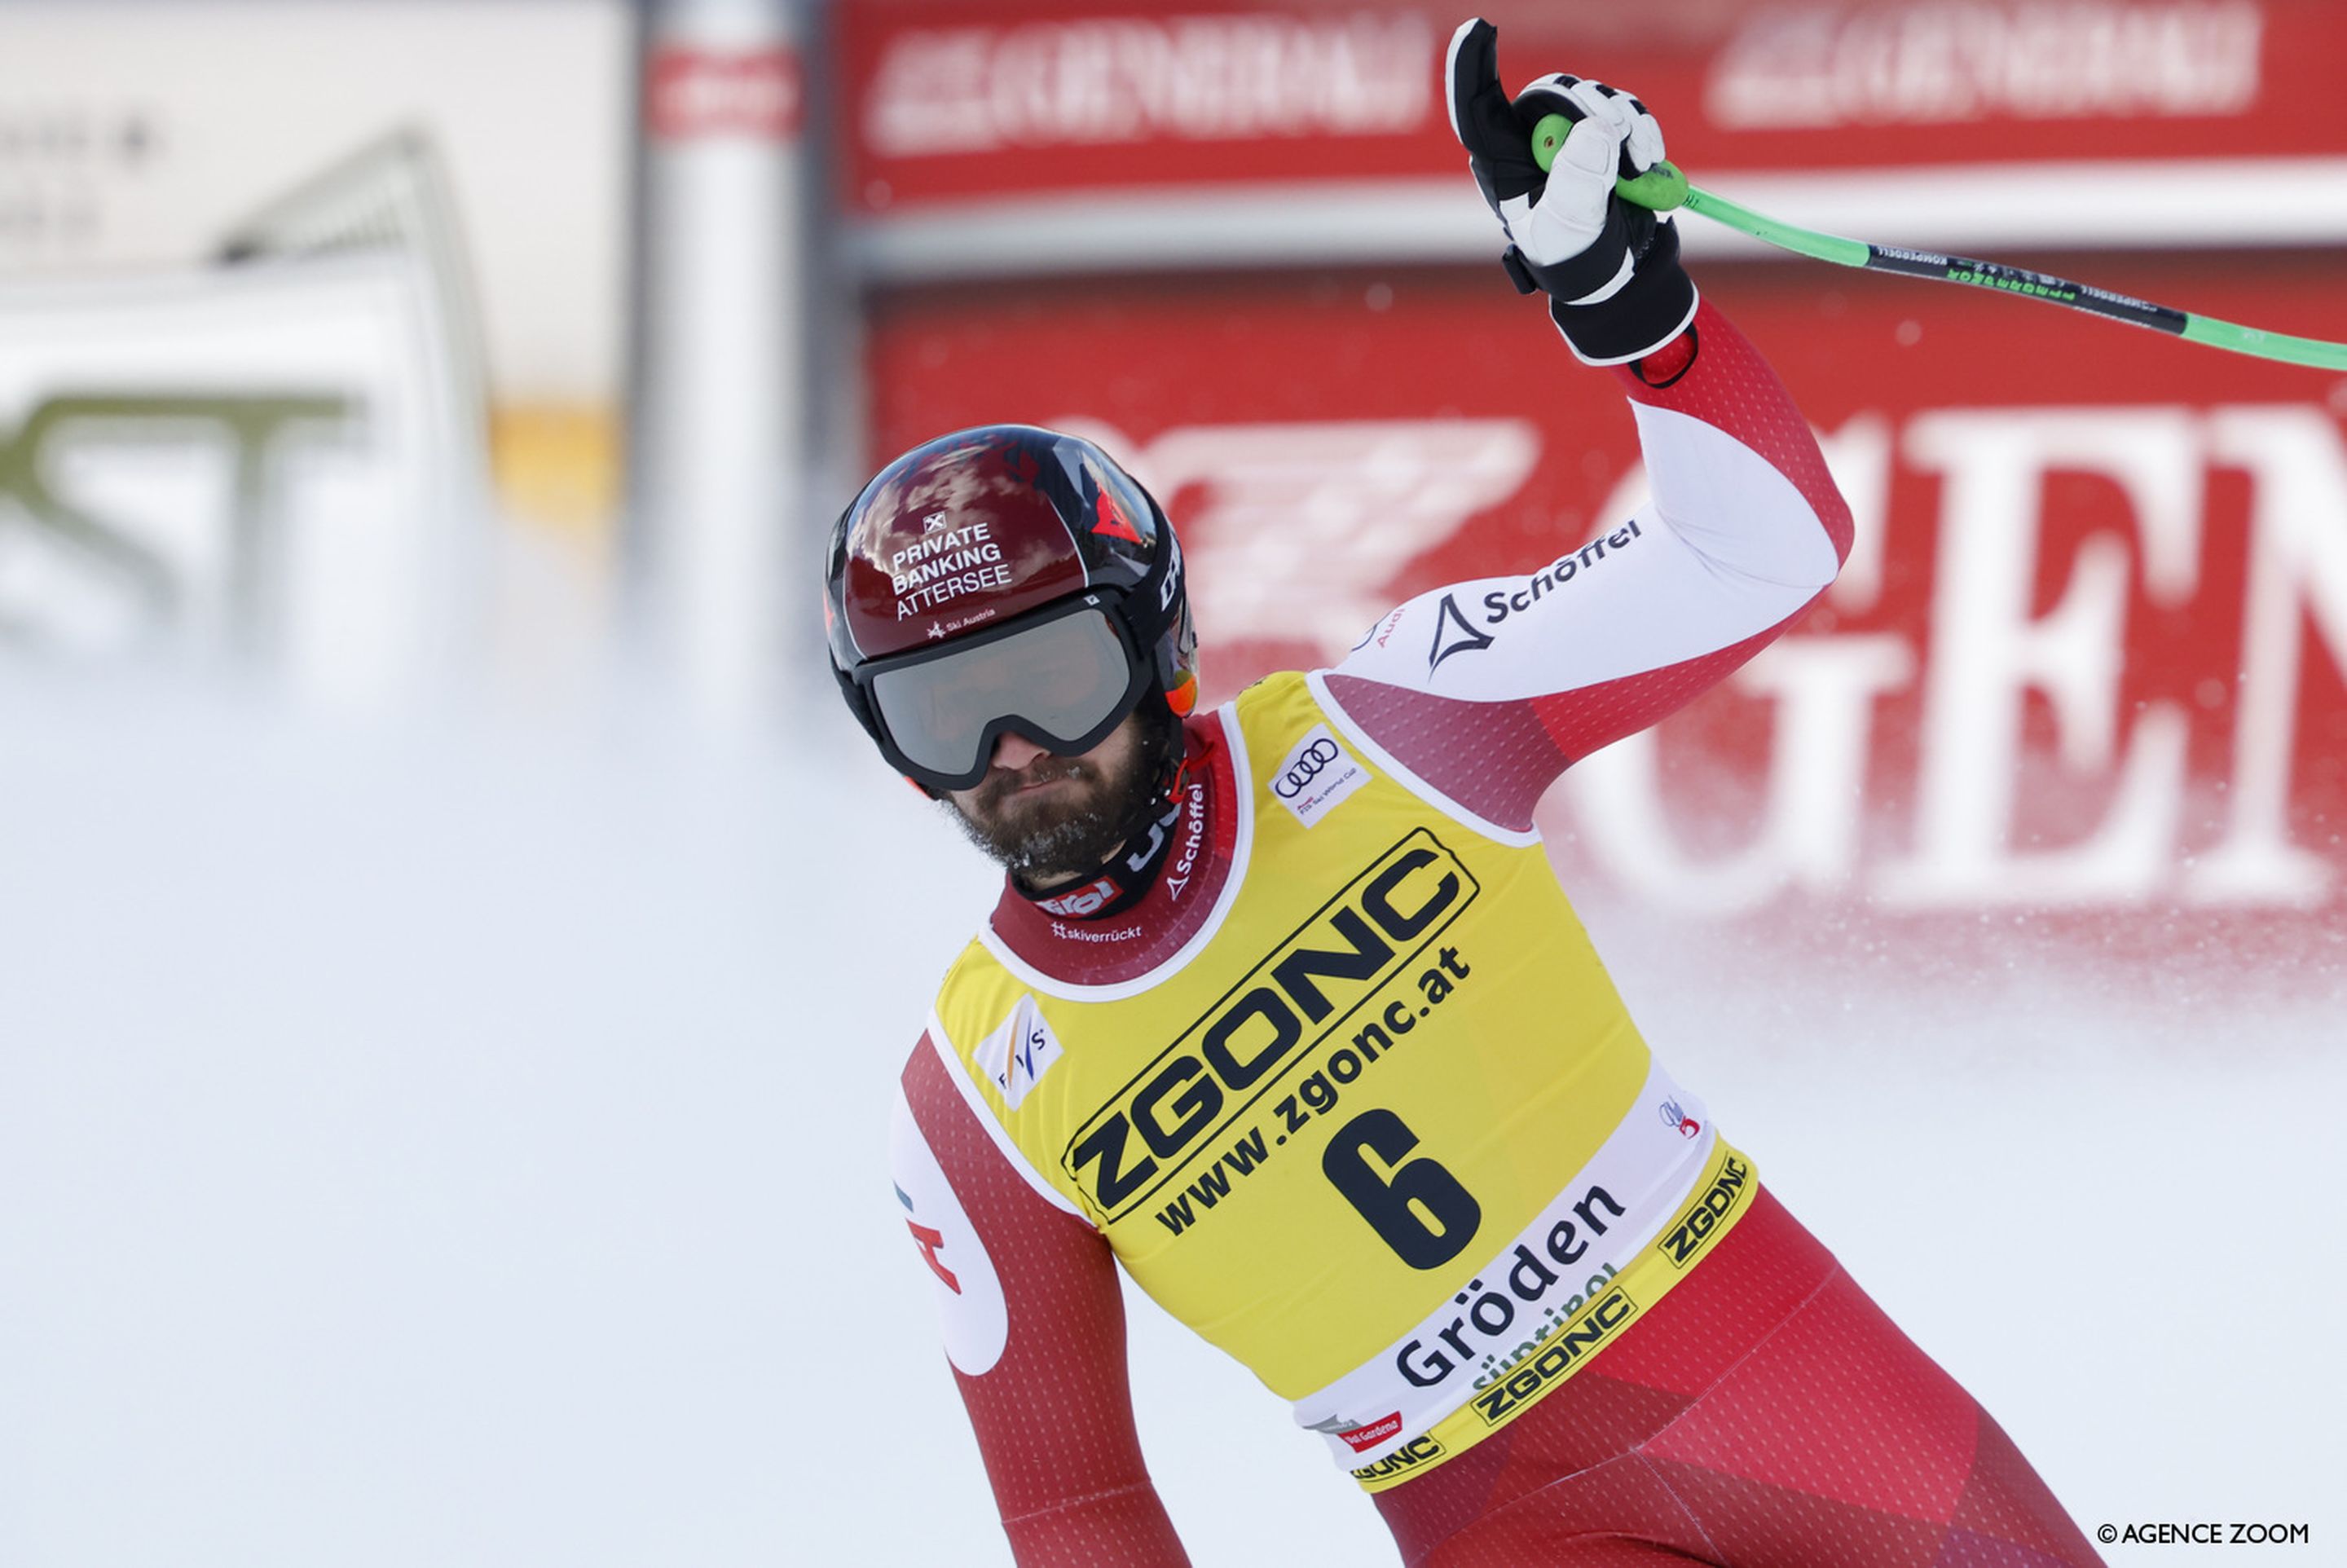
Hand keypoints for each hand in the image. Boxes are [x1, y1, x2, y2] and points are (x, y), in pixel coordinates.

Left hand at [1445, 18, 1696, 364]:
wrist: (1616, 274)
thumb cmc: (1574, 259)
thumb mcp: (1571, 231)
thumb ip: (1580, 182)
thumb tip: (1596, 129)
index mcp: (1503, 162)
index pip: (1477, 106)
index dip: (1473, 66)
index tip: (1479, 29)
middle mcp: (1533, 141)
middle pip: (1552, 92)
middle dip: (1587, 106)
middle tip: (1614, 134)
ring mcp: (1572, 136)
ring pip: (1593, 96)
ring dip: (1623, 124)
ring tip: (1636, 167)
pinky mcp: (1608, 136)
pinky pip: (1626, 111)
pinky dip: (1642, 132)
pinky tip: (1647, 164)